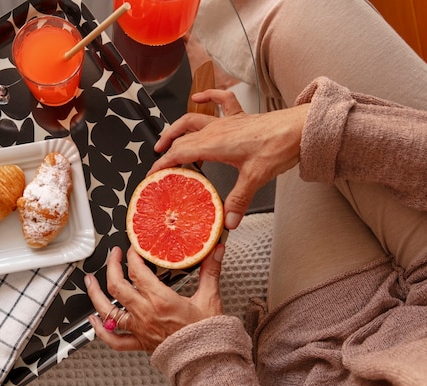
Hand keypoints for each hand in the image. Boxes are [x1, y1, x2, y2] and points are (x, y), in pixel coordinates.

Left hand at [85, 245, 224, 352]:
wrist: (207, 362)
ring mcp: (139, 328)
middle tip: (114, 256)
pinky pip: (113, 339)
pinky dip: (100, 330)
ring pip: (107, 310)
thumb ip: (210, 270)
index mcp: (161, 300)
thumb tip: (215, 251)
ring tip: (89, 281)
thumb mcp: (210, 297)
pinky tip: (94, 320)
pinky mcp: (139, 342)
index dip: (132, 256)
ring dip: (95, 294)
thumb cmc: (208, 334)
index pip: (137, 271)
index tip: (134, 249)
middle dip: (112, 266)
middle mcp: (145, 313)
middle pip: (117, 285)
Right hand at [150, 89, 308, 228]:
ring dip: (178, 127)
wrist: (299, 128)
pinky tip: (199, 97)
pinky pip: (221, 100)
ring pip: (194, 119)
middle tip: (158, 162)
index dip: (163, 163)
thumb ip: (238, 200)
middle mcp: (216, 130)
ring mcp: (227, 121)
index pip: (180, 153)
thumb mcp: (255, 178)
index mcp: (214, 144)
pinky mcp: (240, 117)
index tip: (153, 173)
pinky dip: (208, 96)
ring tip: (168, 138)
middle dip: (167, 150)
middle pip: (183, 138)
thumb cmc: (278, 147)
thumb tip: (227, 222)